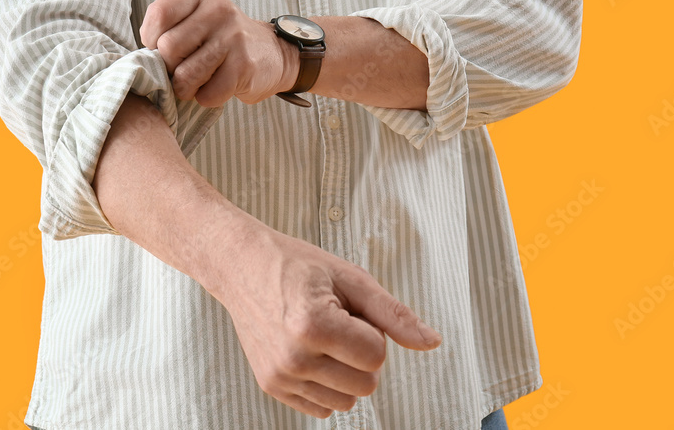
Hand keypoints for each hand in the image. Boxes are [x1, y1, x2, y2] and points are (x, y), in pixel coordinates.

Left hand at [139, 0, 297, 106]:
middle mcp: (219, 10)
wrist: (271, 54)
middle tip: (183, 68)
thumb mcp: (195, 19)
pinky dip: (207, 98)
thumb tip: (144, 59)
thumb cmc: (220, 41)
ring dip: (186, 88)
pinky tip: (218, 86)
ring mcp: (234, 38)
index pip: (159, 14)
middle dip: (170, 67)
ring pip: (185, 76)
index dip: (151, 39)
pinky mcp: (244, 66)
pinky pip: (207, 94)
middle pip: (168, 48)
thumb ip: (167, 28)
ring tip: (198, 81)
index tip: (162, 47)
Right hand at [208, 225, 442, 418]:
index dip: (372, 330)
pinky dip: (326, 385)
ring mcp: (279, 376)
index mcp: (313, 326)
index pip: (377, 356)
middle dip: (363, 355)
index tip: (348, 309)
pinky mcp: (272, 386)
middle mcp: (293, 357)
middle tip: (337, 321)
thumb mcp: (350, 278)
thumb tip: (431, 342)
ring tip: (323, 336)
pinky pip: (323, 408)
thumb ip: (393, 314)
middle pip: (367, 385)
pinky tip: (311, 353)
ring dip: (346, 373)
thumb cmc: (296, 266)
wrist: (241, 267)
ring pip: (348, 402)